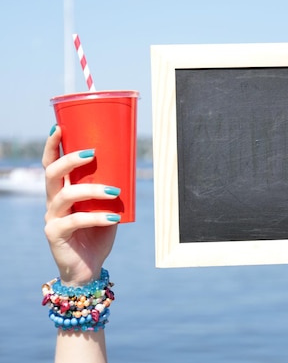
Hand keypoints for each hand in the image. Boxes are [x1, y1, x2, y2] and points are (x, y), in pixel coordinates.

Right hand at [42, 125, 119, 285]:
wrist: (89, 268)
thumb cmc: (98, 235)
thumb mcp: (107, 208)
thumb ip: (112, 192)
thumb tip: (129, 169)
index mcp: (62, 192)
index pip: (50, 164)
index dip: (52, 145)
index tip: (59, 126)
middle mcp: (52, 202)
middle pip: (51, 173)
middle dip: (70, 159)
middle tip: (93, 153)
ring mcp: (51, 218)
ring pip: (64, 194)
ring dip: (91, 189)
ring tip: (115, 190)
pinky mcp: (55, 235)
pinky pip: (75, 221)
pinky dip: (96, 217)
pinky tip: (113, 216)